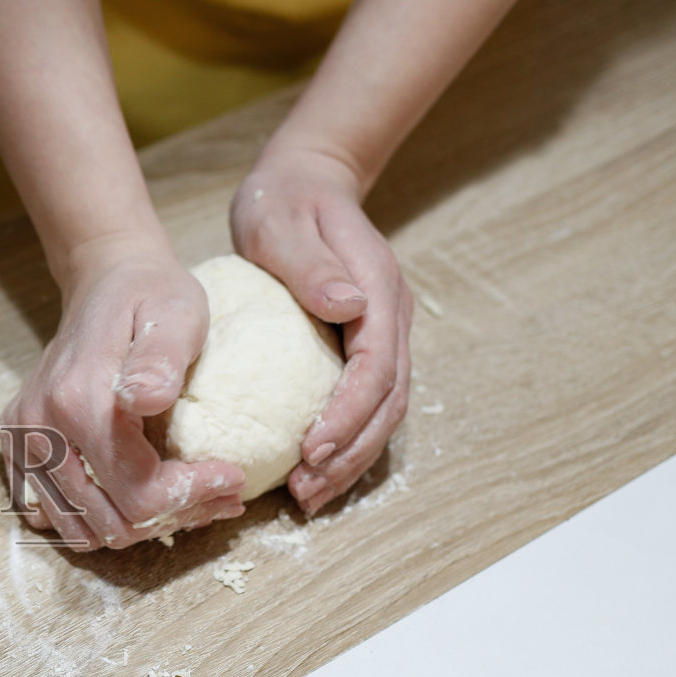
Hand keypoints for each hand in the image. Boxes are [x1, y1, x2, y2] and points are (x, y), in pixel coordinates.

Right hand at [2, 237, 246, 550]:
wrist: (104, 280)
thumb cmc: (150, 297)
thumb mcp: (177, 315)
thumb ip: (161, 359)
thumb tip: (146, 399)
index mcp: (78, 401)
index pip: (138, 494)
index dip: (192, 498)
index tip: (232, 479)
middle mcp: (39, 427)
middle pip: (112, 522)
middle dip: (173, 518)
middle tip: (218, 496)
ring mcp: (22, 440)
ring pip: (83, 530)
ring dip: (138, 528)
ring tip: (184, 501)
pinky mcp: (17, 446)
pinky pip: (52, 517)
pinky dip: (98, 520)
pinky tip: (138, 496)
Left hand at [232, 145, 412, 513]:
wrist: (305, 182)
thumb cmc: (284, 202)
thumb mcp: (284, 225)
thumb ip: (312, 265)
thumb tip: (348, 305)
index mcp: (378, 292)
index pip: (375, 368)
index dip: (348, 415)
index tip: (311, 450)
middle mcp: (392, 318)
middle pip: (387, 403)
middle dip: (351, 453)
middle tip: (306, 491)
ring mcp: (384, 334)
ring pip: (383, 412)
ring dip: (351, 458)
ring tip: (308, 494)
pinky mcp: (364, 346)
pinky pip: (366, 404)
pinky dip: (345, 441)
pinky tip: (310, 468)